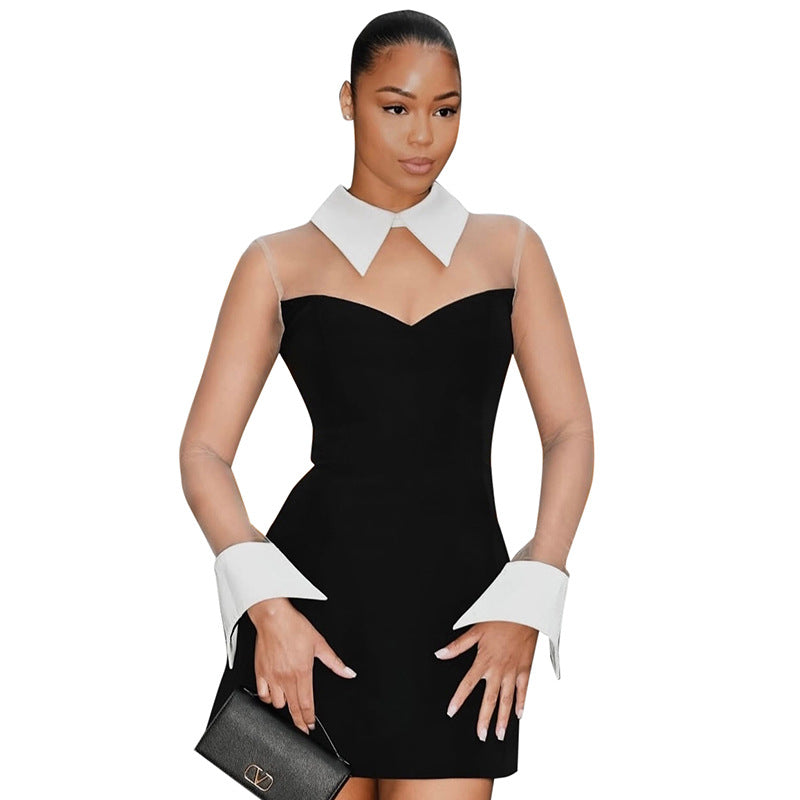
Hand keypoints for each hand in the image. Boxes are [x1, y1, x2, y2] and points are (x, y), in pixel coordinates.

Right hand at [247, 597, 356, 733]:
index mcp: (303, 672)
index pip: (307, 704)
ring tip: (290, 705)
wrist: (274, 618)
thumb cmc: (295, 627)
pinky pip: (262, 694)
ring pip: (277, 704)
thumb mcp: (320, 643)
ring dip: (285, 706)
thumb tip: (348, 673)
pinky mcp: (260, 672)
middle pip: (293, 708)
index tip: (310, 726)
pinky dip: (268, 698)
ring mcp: (272, 677)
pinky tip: (273, 696)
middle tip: (302, 727)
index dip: (309, 718)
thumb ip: (335, 662)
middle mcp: (287, 678)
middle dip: (299, 721)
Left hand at [434, 621, 536, 740]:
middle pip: (489, 699)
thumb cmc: (500, 618)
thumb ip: (458, 645)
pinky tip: (518, 716)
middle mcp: (499, 669)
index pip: (468, 684)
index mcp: (484, 660)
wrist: (525, 612)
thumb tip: (440, 654)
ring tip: (499, 734)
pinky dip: (522, 703)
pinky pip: (524, 690)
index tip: (451, 712)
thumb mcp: (476, 629)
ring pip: (507, 700)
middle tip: (481, 735)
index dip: (458, 699)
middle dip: (484, 719)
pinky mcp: (526, 669)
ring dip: (503, 719)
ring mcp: (514, 671)